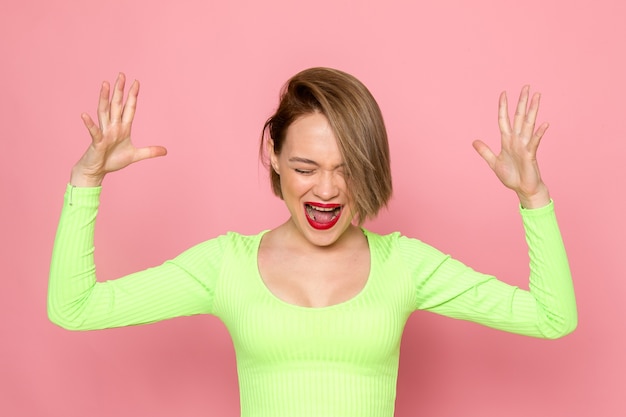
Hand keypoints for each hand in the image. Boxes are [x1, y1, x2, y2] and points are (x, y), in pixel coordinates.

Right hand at [70, 73, 166, 186]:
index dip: (133, 96)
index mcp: (123, 128)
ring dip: (104, 98)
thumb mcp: (135, 155)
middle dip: (120, 90)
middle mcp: (113, 126)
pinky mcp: (97, 142)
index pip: (129, 108)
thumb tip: (166, 151)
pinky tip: (84, 115)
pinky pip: (93, 131)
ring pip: (104, 112)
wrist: (96, 170)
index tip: (136, 82)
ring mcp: (104, 133)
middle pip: (116, 105)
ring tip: (104, 84)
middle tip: (121, 74)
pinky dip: (89, 124)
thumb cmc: (112, 161)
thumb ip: (149, 151)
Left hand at [472, 86, 550, 208]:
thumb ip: (485, 151)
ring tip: (537, 96)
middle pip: (518, 117)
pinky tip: (545, 123)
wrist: (523, 189)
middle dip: (521, 102)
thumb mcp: (494, 163)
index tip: (503, 93)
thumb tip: (474, 141)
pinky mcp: (530, 154)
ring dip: (532, 110)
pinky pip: (535, 141)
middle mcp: (517, 140)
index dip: (503, 107)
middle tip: (526, 86)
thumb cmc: (511, 176)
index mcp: (507, 140)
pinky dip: (539, 133)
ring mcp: (525, 145)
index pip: (504, 120)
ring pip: (528, 124)